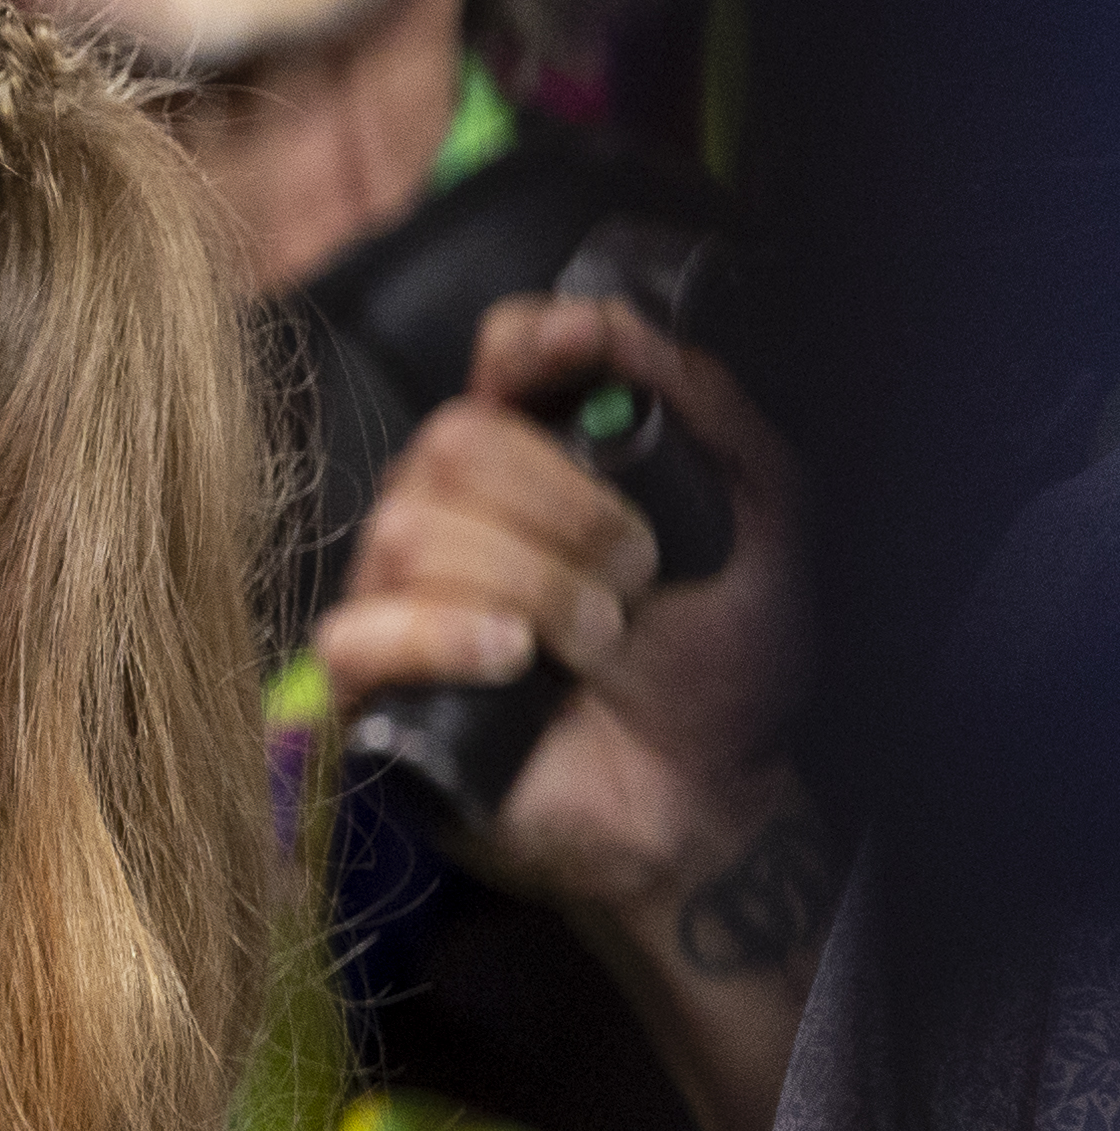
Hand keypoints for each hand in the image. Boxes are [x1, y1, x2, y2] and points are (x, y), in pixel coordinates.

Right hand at [317, 294, 809, 926]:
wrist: (708, 801)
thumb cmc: (727, 672)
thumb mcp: (767, 531)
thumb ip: (713, 418)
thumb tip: (626, 328)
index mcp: (538, 463)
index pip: (499, 357)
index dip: (532, 344)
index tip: (588, 354)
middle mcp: (454, 512)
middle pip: (451, 440)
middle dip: (566, 507)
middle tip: (638, 577)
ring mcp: (403, 595)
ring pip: (412, 530)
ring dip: (535, 585)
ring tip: (599, 643)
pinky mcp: (374, 686)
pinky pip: (362, 629)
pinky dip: (443, 633)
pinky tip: (513, 658)